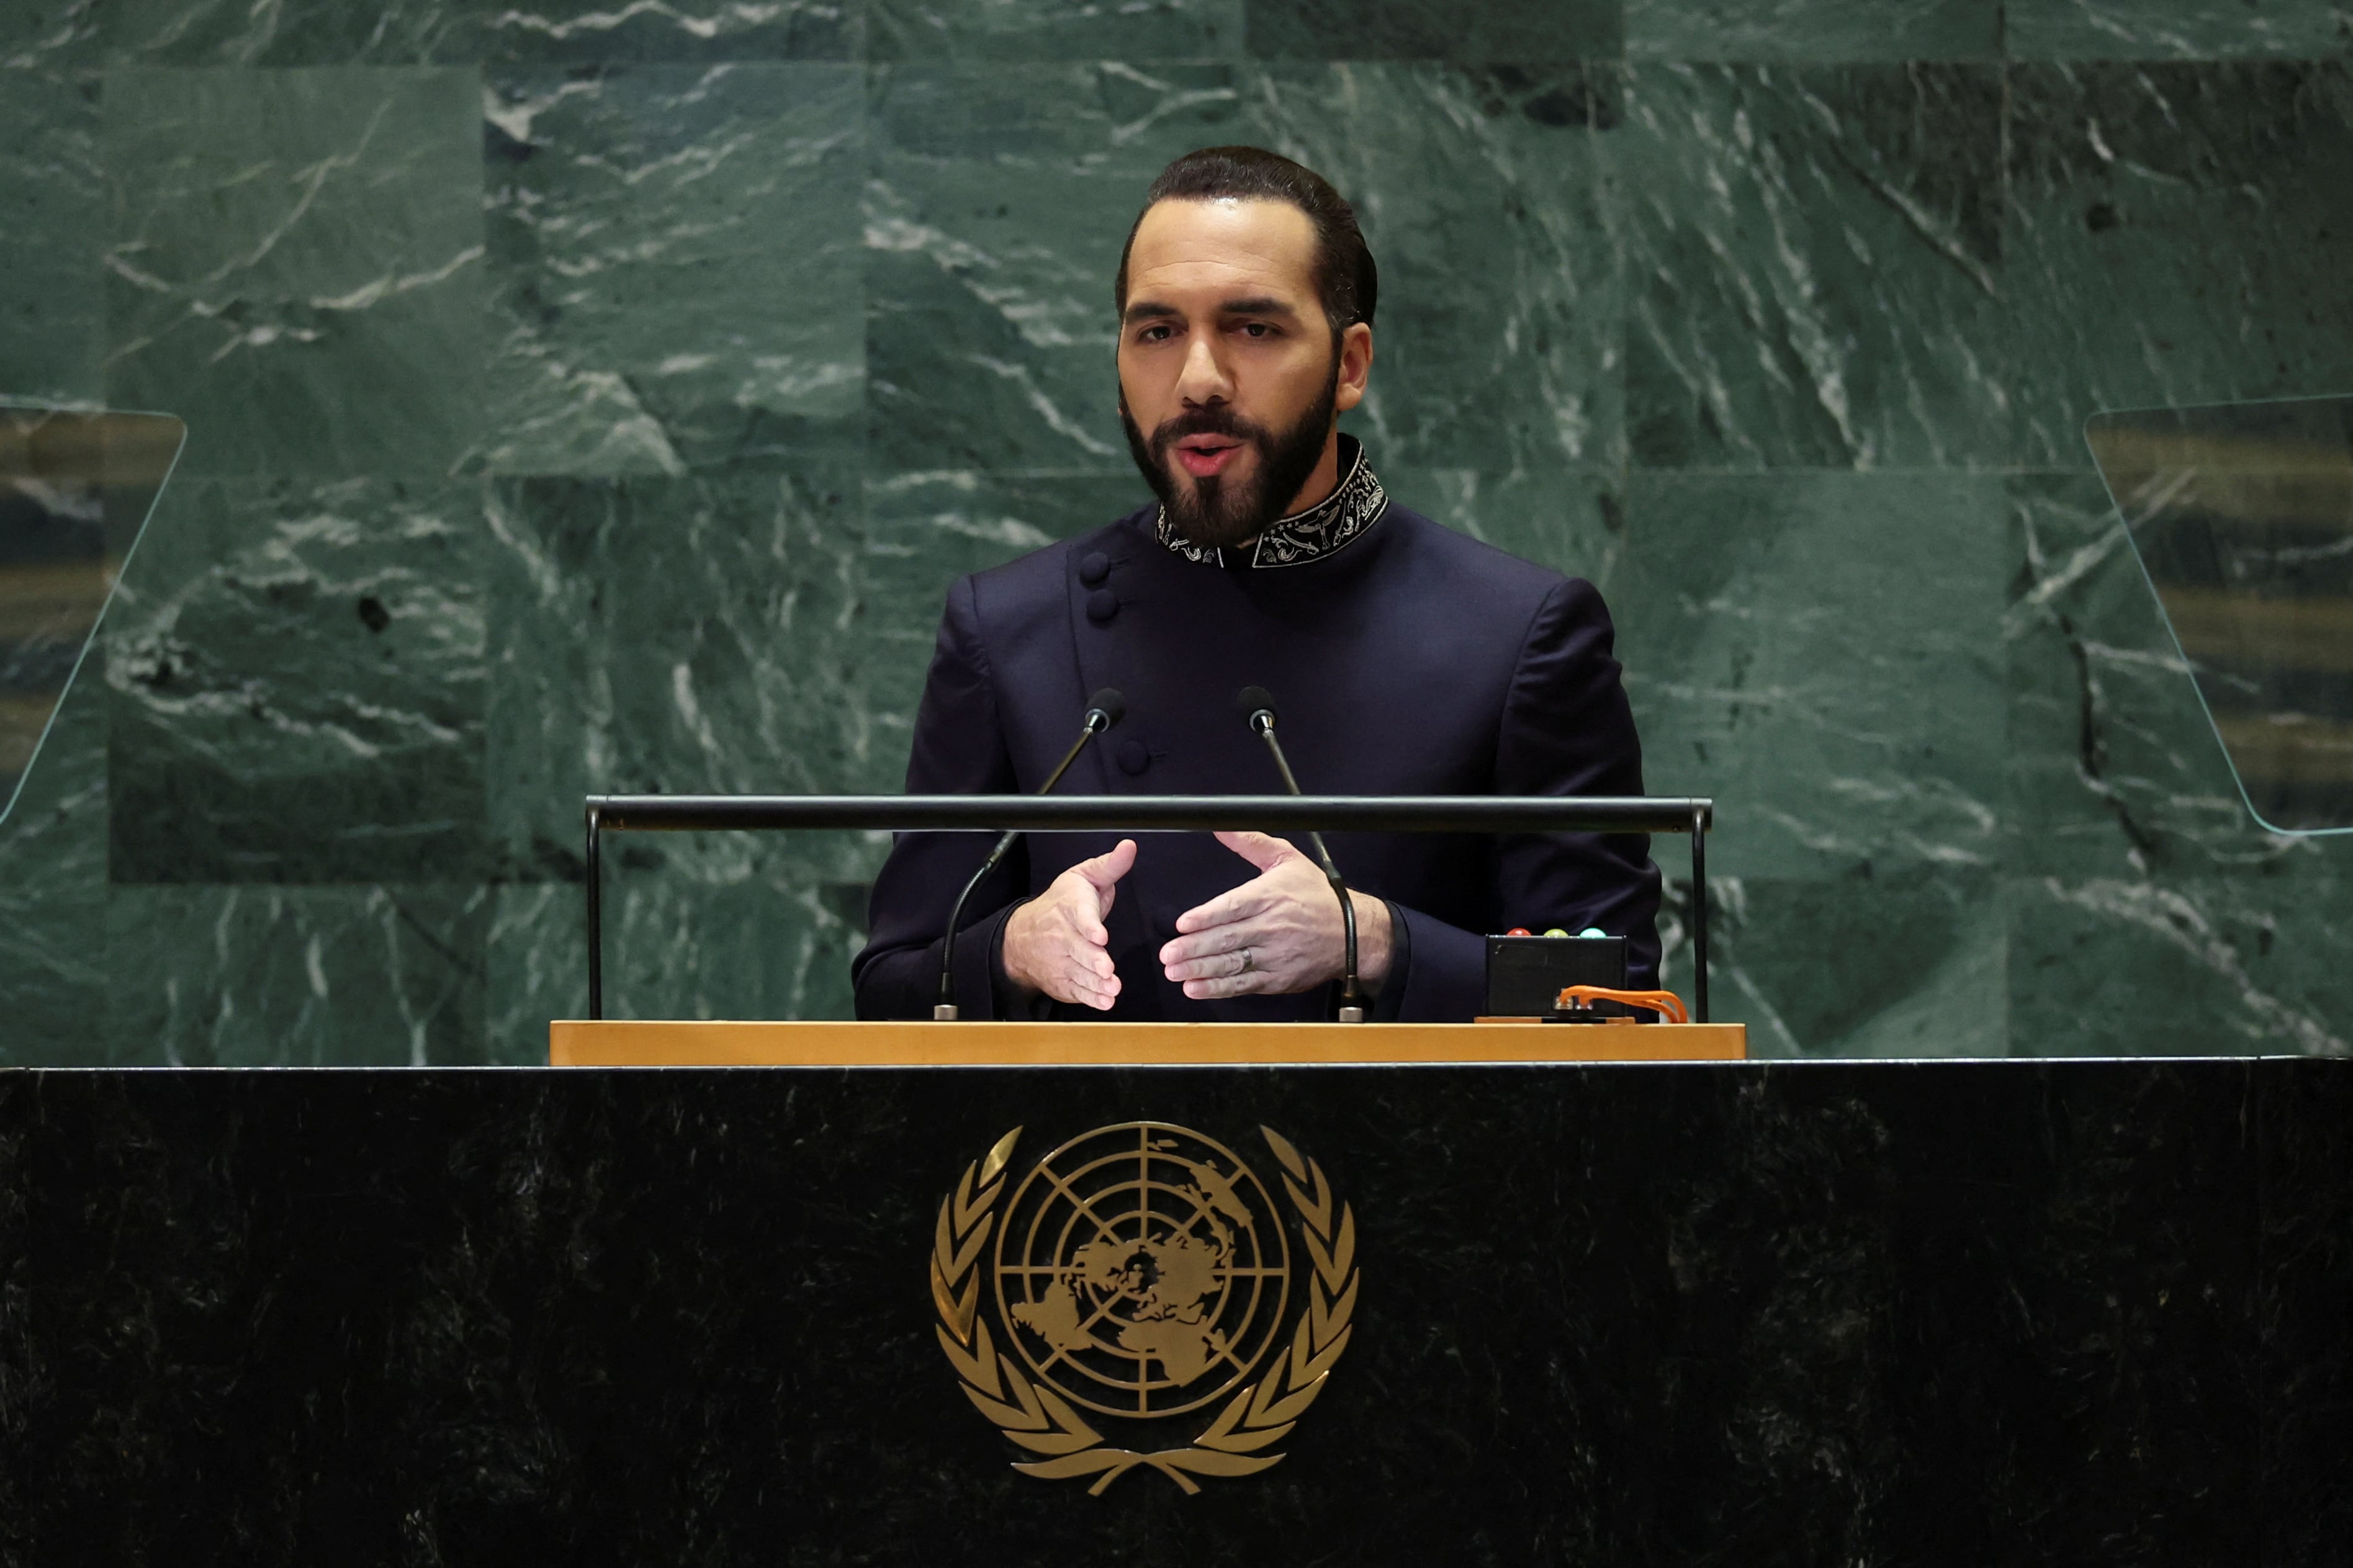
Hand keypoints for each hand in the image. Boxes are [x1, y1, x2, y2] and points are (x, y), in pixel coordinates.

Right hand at [1000, 839, 1136, 1010]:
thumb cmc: (1062, 902)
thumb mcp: (1083, 877)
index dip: (1089, 925)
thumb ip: (1110, 866)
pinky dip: (1090, 998)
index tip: (1100, 935)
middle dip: (1092, 959)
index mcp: (1069, 907)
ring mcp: (1060, 960)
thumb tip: (1130, 847)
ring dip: (1095, 983)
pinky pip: (1076, 991)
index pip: (1079, 916)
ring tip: (1112, 989)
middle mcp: (1062, 935)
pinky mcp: (1062, 981)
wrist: (1023, 934)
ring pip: (1078, 973)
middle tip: (1107, 968)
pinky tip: (1104, 1002)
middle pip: (1077, 949)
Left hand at [1159, 831, 1391, 999]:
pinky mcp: (1278, 979)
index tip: (1183, 924)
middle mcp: (1272, 927)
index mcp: (1271, 896)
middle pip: (1228, 938)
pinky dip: (1219, 988)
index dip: (1207, 916)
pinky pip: (1244, 985)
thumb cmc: (1317, 894)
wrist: (1354, 933)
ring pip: (1233, 964)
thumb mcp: (1288, 859)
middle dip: (1195, 948)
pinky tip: (1196, 989)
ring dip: (1201, 970)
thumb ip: (1251, 842)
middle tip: (1168, 953)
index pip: (1234, 907)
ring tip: (1175, 972)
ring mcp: (1275, 956)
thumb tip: (1220, 827)